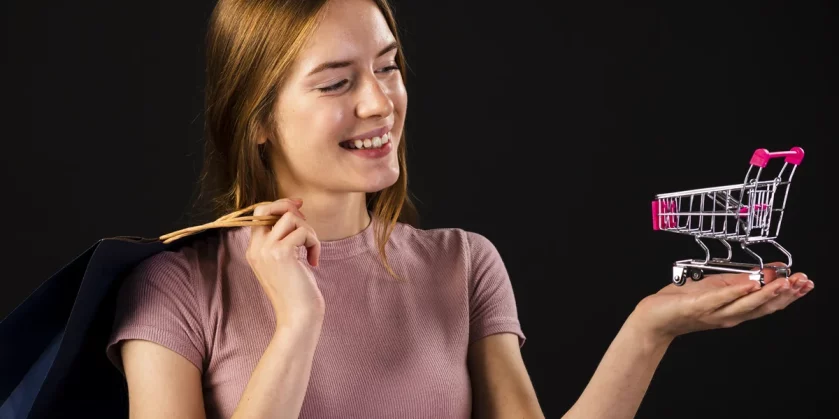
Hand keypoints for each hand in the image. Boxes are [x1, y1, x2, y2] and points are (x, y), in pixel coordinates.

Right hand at [246, 198, 324, 327]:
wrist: (298, 317)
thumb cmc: (296, 292)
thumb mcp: (285, 262)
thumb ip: (284, 240)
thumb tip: (295, 211)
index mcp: (254, 250)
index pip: (259, 214)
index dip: (279, 206)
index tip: (299, 208)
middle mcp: (256, 249)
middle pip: (267, 208)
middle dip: (289, 207)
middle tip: (305, 219)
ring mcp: (266, 250)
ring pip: (290, 217)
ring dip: (308, 230)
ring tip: (311, 250)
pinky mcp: (281, 253)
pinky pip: (303, 232)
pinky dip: (314, 243)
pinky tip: (314, 261)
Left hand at [631, 262, 813, 340]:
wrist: (654, 318)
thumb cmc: (681, 302)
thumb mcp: (716, 287)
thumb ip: (739, 281)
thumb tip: (765, 271)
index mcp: (734, 310)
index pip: (768, 303)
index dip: (789, 294)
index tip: (805, 283)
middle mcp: (729, 315)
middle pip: (763, 306)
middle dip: (785, 294)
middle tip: (802, 281)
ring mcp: (714, 313)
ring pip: (746, 305)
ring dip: (767, 293)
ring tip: (784, 282)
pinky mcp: (698, 307)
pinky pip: (719, 299)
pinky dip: (735, 292)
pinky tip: (749, 284)